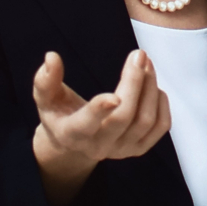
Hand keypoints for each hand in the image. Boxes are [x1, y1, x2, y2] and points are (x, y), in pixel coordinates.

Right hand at [31, 50, 170, 205]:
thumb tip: (51, 57)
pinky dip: (162, 103)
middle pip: (123, 117)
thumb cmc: (59, 112)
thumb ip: (45, 79)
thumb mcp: (45, 98)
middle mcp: (98, 147)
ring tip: (146, 63)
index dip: (100, 111)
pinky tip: (153, 86)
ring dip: (150, 87)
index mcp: (72, 133)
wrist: (74, 142)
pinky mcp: (139, 148)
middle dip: (134, 83)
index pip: (86, 124)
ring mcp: (121, 150)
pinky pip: (160, 127)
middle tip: (138, 55)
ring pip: (146, 120)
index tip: (114, 96)